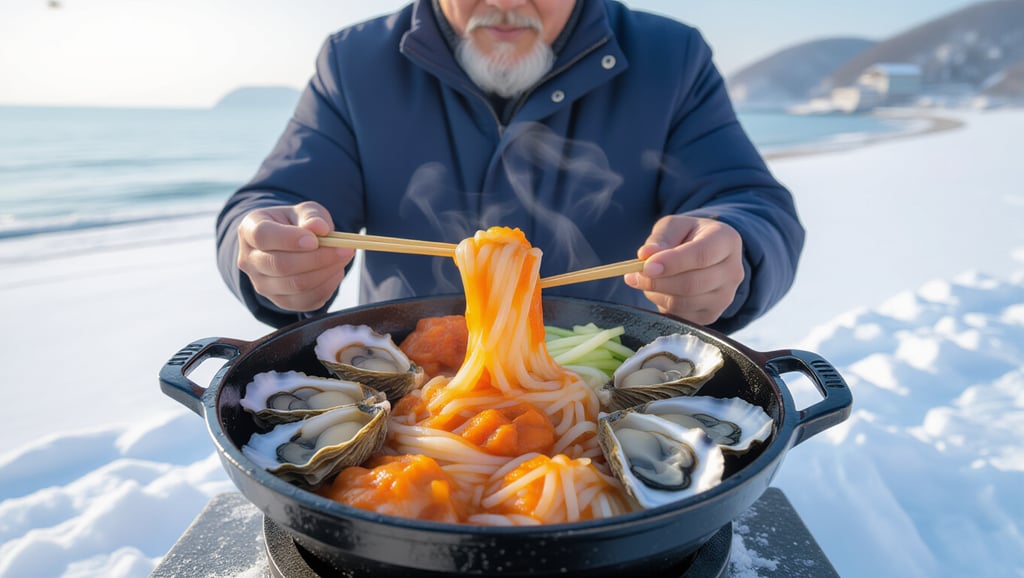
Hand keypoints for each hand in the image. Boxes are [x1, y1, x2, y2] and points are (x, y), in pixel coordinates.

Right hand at [236, 201, 354, 311]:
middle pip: (280, 265)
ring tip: (344, 257)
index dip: (289, 239)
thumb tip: (320, 228)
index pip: (263, 236)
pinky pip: (307, 300)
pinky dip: (328, 286)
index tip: (315, 239)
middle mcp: (249, 261)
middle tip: (345, 249)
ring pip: (296, 286)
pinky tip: (336, 271)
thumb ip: (312, 216)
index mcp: (249, 231)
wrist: (289, 245)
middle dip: (317, 258)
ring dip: (326, 272)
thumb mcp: (303, 212)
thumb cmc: (296, 224)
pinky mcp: (281, 302)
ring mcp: (262, 285)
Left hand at [624, 215, 743, 325]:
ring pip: (684, 303)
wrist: (706, 254)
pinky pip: (680, 316)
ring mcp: (725, 297)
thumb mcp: (674, 226)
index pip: (702, 255)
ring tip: (644, 280)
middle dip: (657, 281)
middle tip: (634, 275)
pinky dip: (662, 305)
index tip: (646, 266)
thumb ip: (660, 238)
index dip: (673, 262)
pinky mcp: (712, 315)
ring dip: (656, 293)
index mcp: (727, 241)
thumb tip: (645, 255)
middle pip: (693, 284)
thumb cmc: (688, 236)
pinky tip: (658, 291)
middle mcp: (733, 271)